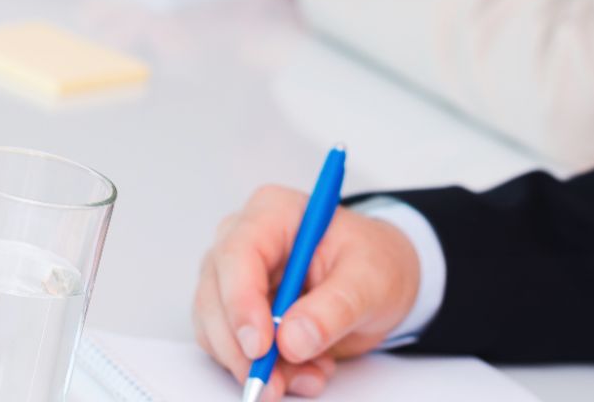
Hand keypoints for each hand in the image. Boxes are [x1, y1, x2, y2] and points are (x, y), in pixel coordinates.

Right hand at [193, 186, 420, 399]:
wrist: (379, 281)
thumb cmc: (374, 262)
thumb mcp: (371, 281)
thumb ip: (335, 308)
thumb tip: (293, 340)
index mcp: (274, 212)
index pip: (239, 253)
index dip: (241, 302)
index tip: (261, 347)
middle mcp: (243, 238)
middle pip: (215, 292)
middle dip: (241, 346)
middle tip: (273, 382)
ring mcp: (234, 274)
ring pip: (214, 325)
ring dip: (253, 364)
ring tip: (308, 376)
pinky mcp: (236, 308)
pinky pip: (228, 346)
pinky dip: (260, 370)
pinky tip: (299, 373)